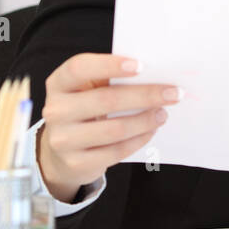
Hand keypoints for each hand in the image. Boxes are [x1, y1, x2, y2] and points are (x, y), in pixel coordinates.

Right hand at [36, 53, 182, 202]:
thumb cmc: (84, 109)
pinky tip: (151, 131)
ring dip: (146, 120)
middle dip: (145, 95)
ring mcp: (63, 139)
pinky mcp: (76, 163)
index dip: (110, 65)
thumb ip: (110, 79)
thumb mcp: (88, 89)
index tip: (141, 66)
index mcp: (59, 84)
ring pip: (115, 128)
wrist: (62, 151)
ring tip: (163, 114)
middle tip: (173, 93)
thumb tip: (155, 75)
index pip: (80, 68)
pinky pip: (116, 151)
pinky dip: (139, 139)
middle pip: (105, 99)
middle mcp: (55, 110)